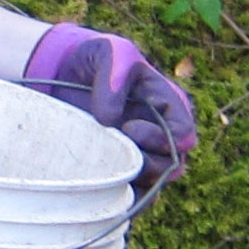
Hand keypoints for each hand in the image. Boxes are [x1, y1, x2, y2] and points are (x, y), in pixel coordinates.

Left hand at [26, 23, 195, 188]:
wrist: (63, 70)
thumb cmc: (97, 59)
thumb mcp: (110, 52)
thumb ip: (114, 78)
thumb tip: (109, 120)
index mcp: (168, 106)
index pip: (184, 135)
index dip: (163, 138)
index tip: (128, 127)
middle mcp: (159, 134)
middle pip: (172, 166)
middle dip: (147, 163)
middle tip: (115, 146)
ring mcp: (137, 153)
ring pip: (151, 183)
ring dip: (131, 179)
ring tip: (103, 164)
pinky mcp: (115, 167)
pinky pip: (128, 194)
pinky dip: (119, 196)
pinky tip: (100, 189)